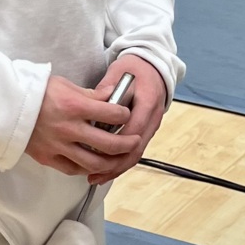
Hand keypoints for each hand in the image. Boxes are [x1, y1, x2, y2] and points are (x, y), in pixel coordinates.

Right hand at [25, 75, 137, 176]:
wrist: (7, 105)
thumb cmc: (35, 91)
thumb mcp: (65, 85)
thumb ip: (90, 94)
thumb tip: (112, 96)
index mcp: (74, 106)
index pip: (111, 113)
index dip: (124, 114)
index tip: (126, 114)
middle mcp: (69, 129)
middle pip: (109, 144)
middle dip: (127, 143)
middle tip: (133, 141)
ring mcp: (58, 146)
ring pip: (94, 163)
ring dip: (111, 162)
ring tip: (118, 158)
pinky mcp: (48, 158)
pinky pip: (73, 169)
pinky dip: (86, 169)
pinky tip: (93, 164)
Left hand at [84, 55, 167, 185]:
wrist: (153, 66)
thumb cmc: (135, 68)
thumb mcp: (117, 72)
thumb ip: (105, 90)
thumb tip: (91, 105)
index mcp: (148, 101)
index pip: (134, 127)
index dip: (118, 143)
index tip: (98, 151)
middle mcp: (153, 117)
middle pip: (137, 147)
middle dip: (116, 164)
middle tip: (96, 173)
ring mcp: (152, 125)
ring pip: (137, 153)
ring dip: (118, 167)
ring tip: (98, 177)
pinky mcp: (146, 130)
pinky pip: (136, 149)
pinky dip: (122, 161)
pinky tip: (108, 169)